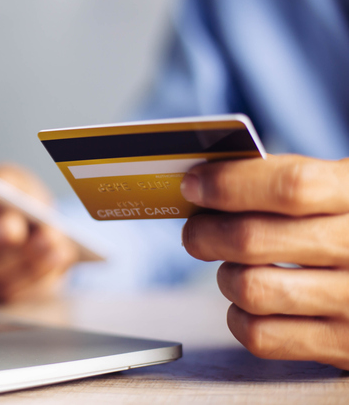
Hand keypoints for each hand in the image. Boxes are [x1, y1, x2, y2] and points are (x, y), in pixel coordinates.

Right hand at [0, 164, 77, 302]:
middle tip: (10, 227)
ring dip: (21, 255)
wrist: (45, 229)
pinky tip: (56, 248)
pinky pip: (17, 288)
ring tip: (46, 237)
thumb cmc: (17, 199)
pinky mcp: (3, 294)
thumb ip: (4, 178)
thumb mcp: (13, 180)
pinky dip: (41, 266)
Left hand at [181, 154, 348, 369]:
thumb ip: (281, 181)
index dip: (228, 184)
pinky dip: (239, 317)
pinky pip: (259, 335)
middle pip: (252, 239)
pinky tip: (249, 304)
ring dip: (226, 276)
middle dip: (205, 233)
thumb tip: (204, 183)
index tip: (193, 185)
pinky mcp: (341, 345)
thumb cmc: (347, 227)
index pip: (289, 186)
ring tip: (232, 267)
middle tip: (195, 231)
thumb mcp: (336, 190)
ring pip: (250, 288)